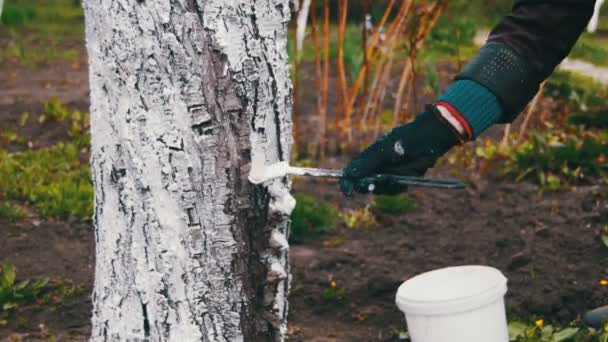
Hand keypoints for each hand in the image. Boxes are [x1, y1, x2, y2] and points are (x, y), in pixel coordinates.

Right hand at [340, 105, 461, 195]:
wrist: (430, 139)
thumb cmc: (405, 139)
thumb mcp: (384, 151)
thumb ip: (367, 163)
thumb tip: (349, 174)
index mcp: (367, 158)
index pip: (351, 173)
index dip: (347, 183)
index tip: (347, 191)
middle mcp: (376, 168)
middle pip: (364, 185)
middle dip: (369, 186)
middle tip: (377, 182)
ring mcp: (388, 174)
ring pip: (381, 190)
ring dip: (388, 186)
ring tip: (397, 175)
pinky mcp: (400, 179)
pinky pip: (395, 189)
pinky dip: (399, 185)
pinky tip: (407, 175)